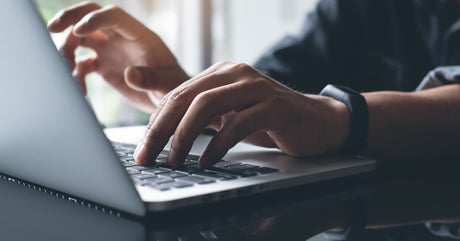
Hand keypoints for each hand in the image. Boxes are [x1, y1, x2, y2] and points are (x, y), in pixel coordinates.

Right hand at [47, 2, 188, 112]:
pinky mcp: (104, 66)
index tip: (78, 30)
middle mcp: (122, 38)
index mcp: (140, 35)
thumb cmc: (174, 87)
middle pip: (91, 15)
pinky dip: (74, 74)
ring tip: (67, 72)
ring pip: (80, 38)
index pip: (114, 16)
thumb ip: (151, 79)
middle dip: (70, 18)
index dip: (95, 19)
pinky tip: (79, 90)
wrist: (170, 98)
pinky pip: (81, 63)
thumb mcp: (168, 84)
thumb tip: (130, 74)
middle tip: (52, 28)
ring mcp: (111, 50)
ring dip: (66, 50)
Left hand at [133, 61, 349, 166]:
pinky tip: (207, 161)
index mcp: (222, 73)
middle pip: (187, 97)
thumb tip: (164, 135)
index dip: (156, 121)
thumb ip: (203, 117)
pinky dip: (217, 145)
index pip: (178, 93)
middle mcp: (236, 73)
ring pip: (207, 105)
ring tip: (174, 160)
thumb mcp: (230, 115)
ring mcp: (256, 87)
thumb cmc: (269, 120)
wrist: (317, 121)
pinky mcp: (274, 105)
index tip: (143, 147)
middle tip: (147, 155)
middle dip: (161, 129)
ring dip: (185, 136)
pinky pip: (237, 123)